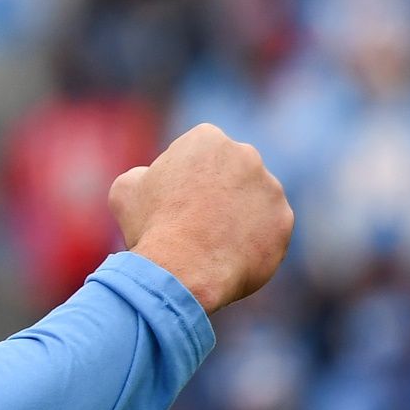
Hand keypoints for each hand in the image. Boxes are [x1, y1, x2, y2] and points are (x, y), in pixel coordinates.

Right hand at [108, 123, 292, 313]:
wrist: (183, 270)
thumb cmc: (152, 227)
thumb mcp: (126, 192)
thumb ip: (143, 176)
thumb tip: (149, 179)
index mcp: (207, 139)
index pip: (198, 153)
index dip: (183, 178)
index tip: (173, 201)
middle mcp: (246, 155)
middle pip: (231, 173)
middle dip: (217, 192)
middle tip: (196, 223)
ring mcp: (270, 188)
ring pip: (253, 201)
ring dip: (238, 216)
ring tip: (213, 244)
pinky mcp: (284, 221)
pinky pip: (268, 230)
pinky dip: (253, 242)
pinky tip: (229, 257)